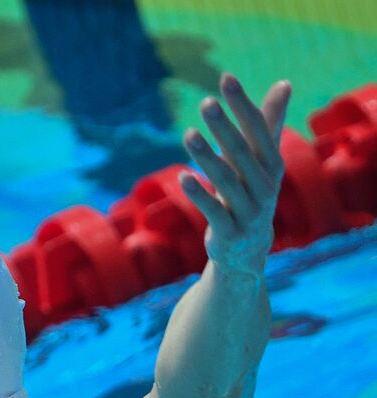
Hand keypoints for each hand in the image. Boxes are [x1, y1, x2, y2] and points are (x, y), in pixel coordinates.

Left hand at [178, 73, 290, 277]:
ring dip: (207, 157)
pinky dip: (199, 195)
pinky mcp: (230, 232)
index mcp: (272, 164)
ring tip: (188, 134)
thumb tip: (285, 82)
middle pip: (243, 152)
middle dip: (225, 127)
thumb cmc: (251, 194)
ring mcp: (250, 211)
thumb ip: (269, 123)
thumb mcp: (261, 160)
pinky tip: (182, 177)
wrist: (248, 250)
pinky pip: (214, 211)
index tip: (226, 77)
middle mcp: (265, 185)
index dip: (243, 104)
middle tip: (206, 102)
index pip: (259, 128)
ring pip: (227, 180)